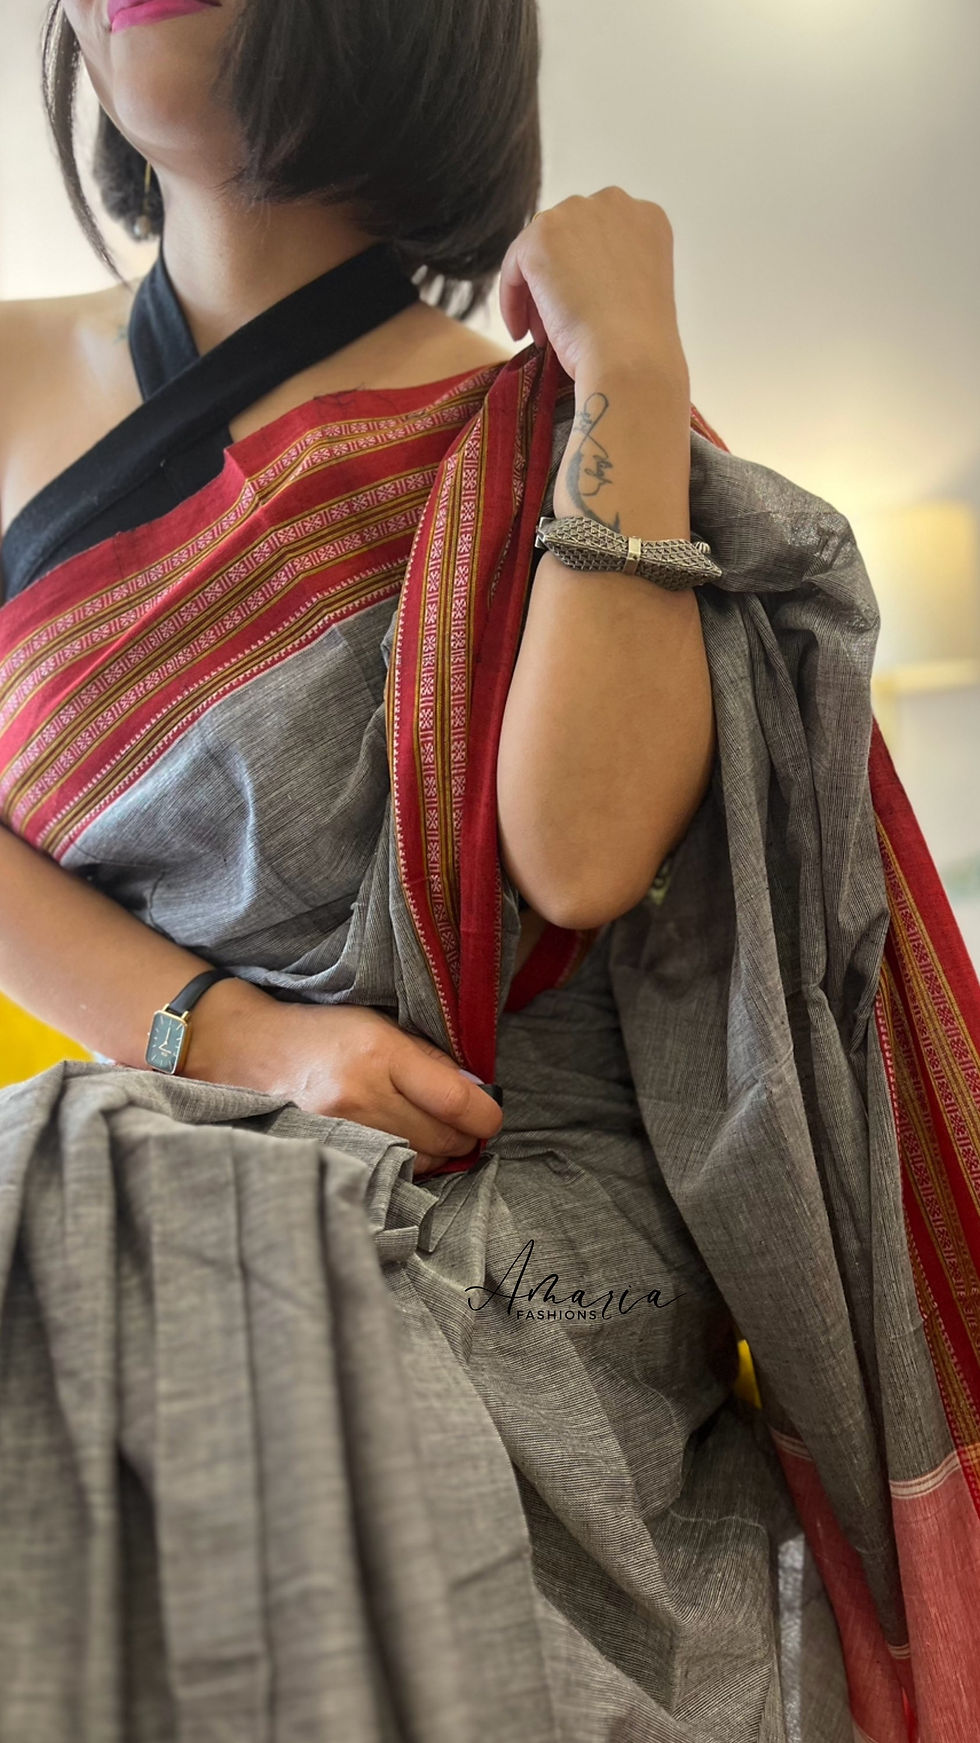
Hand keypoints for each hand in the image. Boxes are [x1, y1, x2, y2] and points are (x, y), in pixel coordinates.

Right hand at [185, 978, 502, 1175]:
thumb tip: (478, 1094)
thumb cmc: (319, 1035)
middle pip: (445, 1140)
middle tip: (456, 1122)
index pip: (457, 1101)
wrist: (244, 1052)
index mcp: (381, 1053)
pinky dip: (403, 1164)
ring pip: (421, 1163)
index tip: (489, 1115)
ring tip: (418, 1128)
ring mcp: (341, 1133)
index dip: (486, 1115)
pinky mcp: (326, 1155)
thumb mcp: (378, 1027)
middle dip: (462, 1135)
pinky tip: (394, 1143)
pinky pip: (388, 1173)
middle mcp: (361, 1097)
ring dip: (434, 1152)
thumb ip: (430, 1060)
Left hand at [498, 186, 688, 389]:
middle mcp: (616, 204)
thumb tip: (569, 279)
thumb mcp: (634, 292)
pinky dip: (513, 301)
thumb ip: (610, 271)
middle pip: (567, 240)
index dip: (584, 278)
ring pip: (539, 252)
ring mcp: (578, 213)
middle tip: (557, 328)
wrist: (630, 357)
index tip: (582, 311)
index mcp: (647, 219)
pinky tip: (522, 333)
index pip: (599, 238)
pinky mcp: (542, 235)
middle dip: (559, 283)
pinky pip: (513, 266)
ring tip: (543, 336)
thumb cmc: (638, 343)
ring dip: (537, 294)